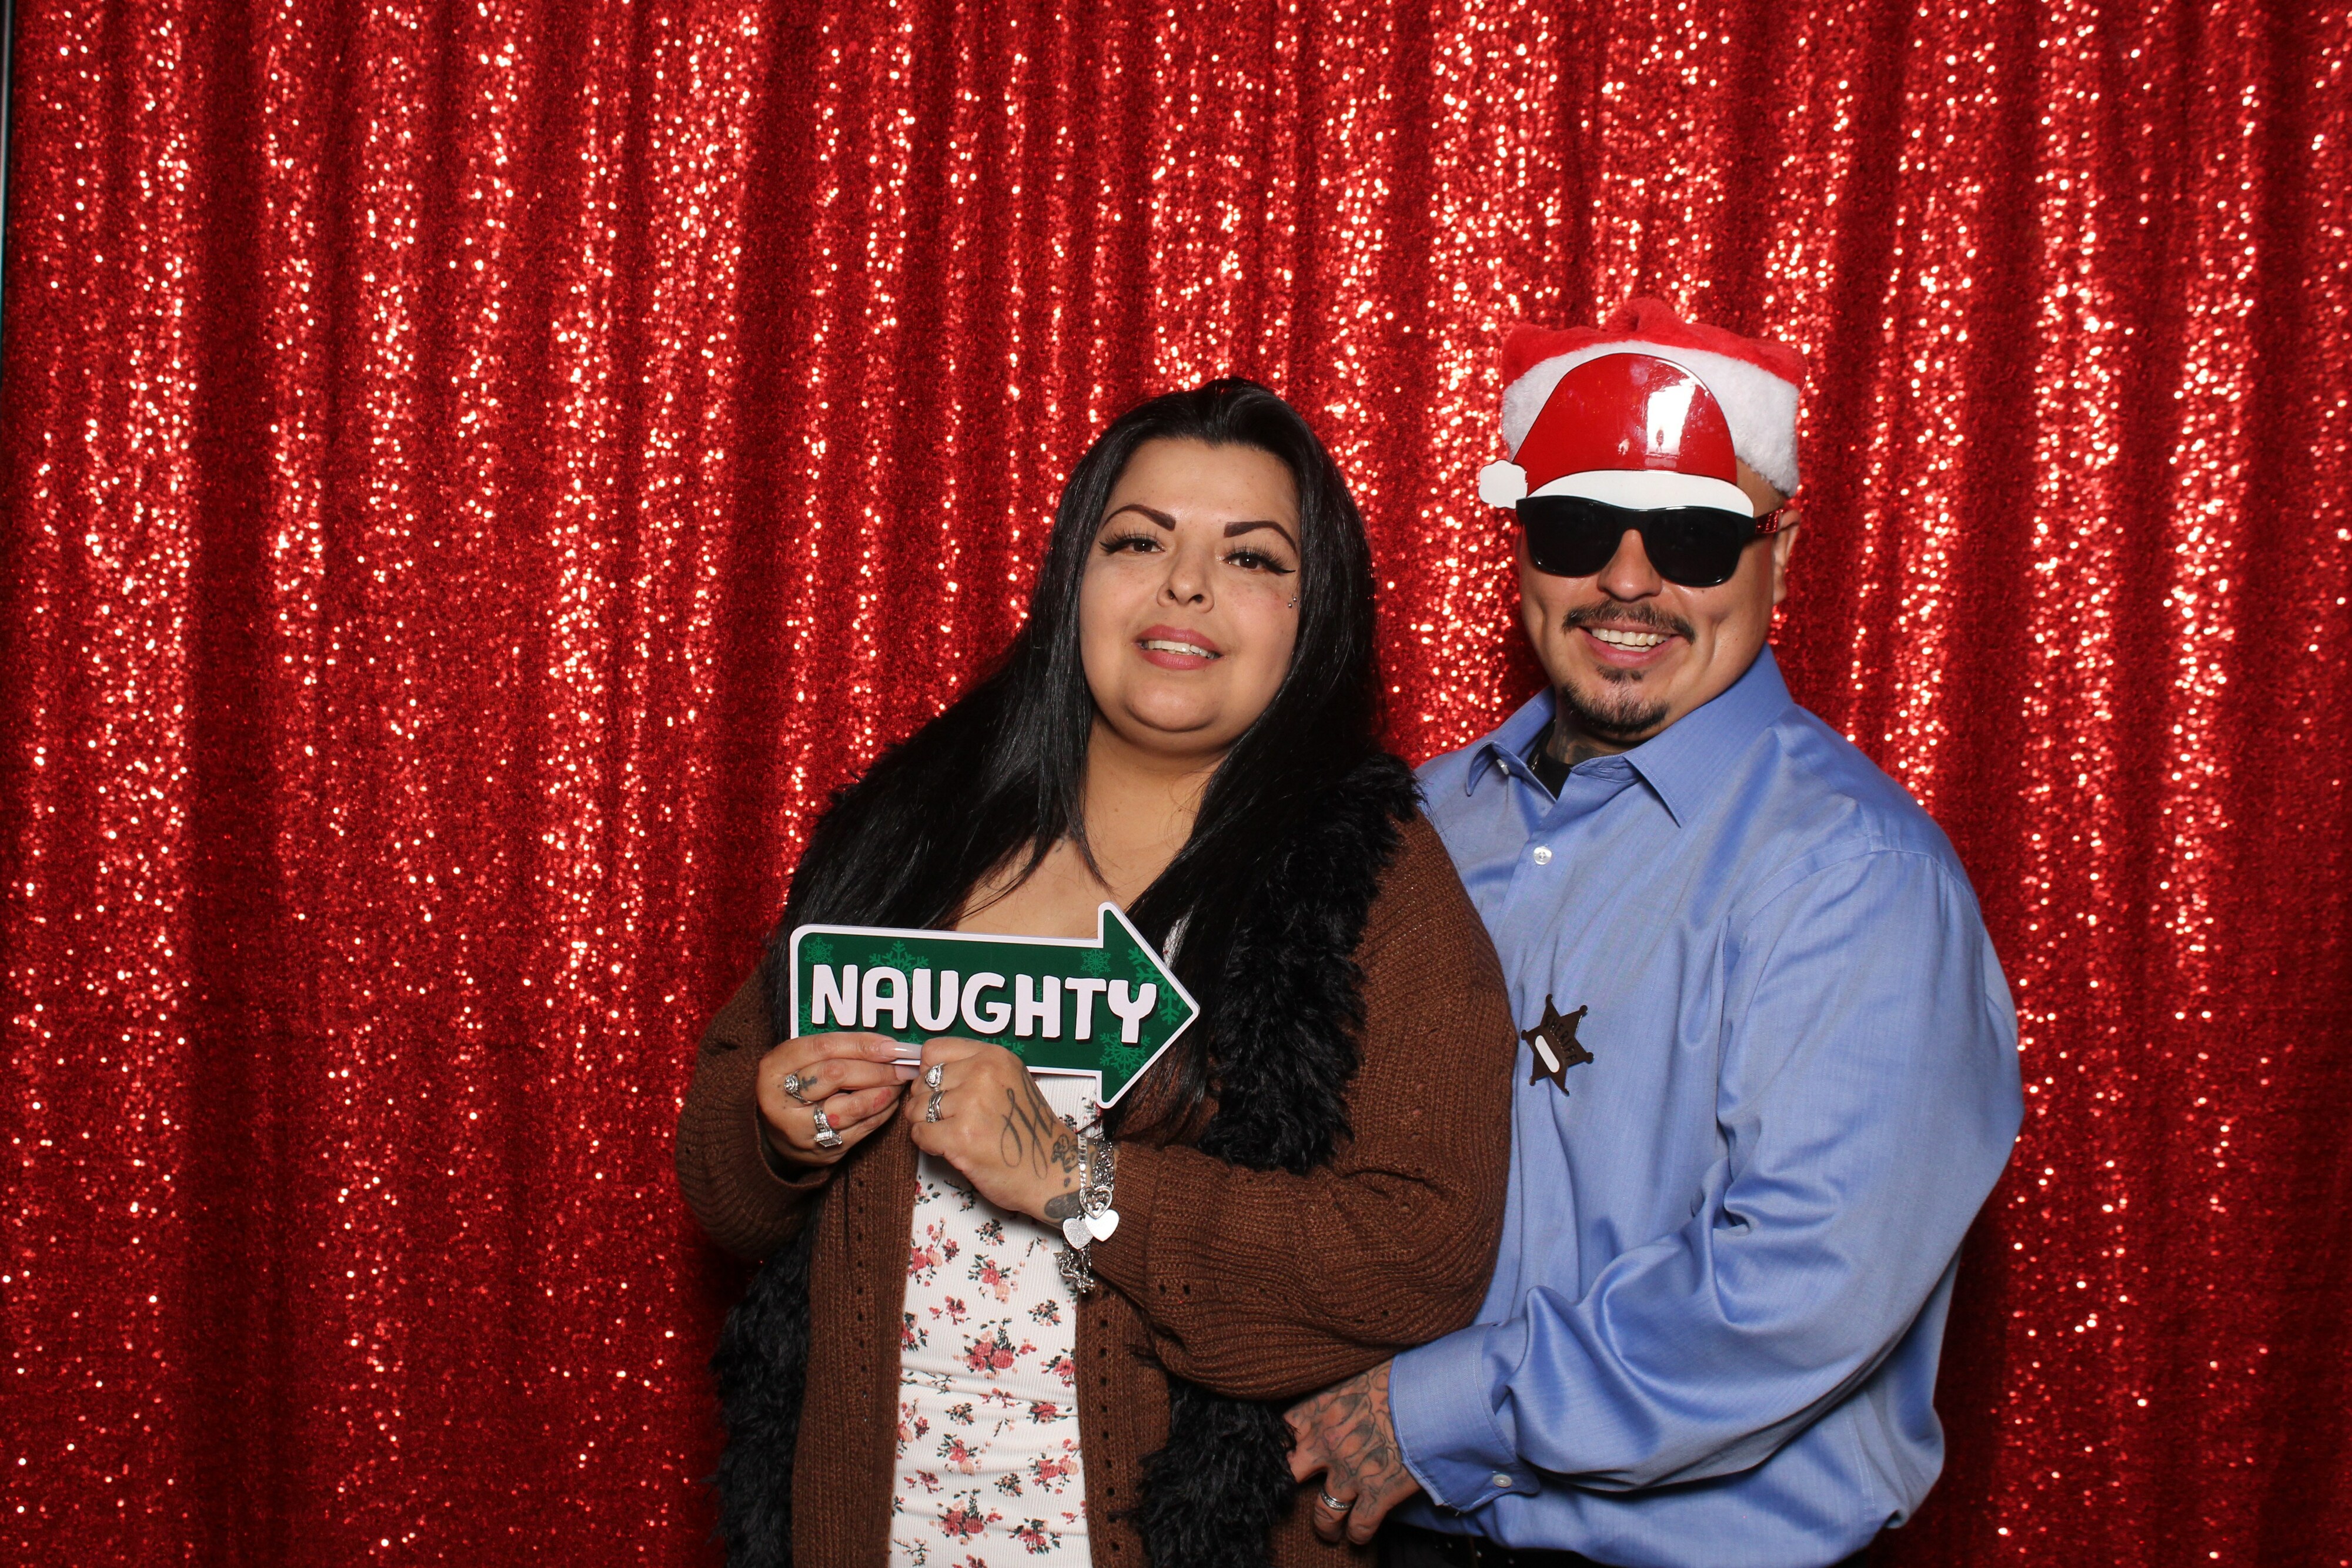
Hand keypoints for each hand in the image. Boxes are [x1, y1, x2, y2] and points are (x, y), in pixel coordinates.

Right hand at [756, 1031, 916, 1167]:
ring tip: (900, 1081)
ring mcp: (801, 1129)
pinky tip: (891, 1099)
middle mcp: (781, 1100)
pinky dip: (882, 1112)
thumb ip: (835, 1049)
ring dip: (884, 1091)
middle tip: (903, 1064)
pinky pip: (861, 1129)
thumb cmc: (795, 1086)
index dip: (860, 1044)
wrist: (775, 1135)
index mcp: (774, 1068)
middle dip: (877, 1068)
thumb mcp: (799, 1061)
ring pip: (852, 1106)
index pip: (822, 1048)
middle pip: (837, 1074)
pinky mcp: (822, 1151)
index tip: (890, 1045)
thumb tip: (886, 1045)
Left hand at [903, 1037, 1083, 1225]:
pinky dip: (927, 1143)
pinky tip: (949, 1148)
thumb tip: (924, 1071)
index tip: (938, 1088)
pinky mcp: (961, 1137)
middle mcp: (982, 1074)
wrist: (1052, 1171)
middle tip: (947, 1118)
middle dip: (926, 1102)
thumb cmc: (1029, 1131)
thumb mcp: (1010, 1081)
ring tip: (950, 1133)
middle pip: (922, 1081)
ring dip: (925, 1124)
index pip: (933, 1051)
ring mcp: (971, 1105)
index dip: (929, 1072)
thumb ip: (973, 1069)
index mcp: (994, 1057)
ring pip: (916, 1108)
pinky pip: (919, 1133)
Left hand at [1285, 1361, 1420, 1545]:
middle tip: (1295, 1495)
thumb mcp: (1360, 1370)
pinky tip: (1359, 1537)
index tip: (1285, 1451)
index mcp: (1320, 1409)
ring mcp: (1349, 1474)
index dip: (1282, 1444)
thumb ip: (1344, 1386)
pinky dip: (1358, 1535)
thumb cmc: (1402, 1375)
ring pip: (1323, 1512)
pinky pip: (1359, 1526)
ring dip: (1325, 1526)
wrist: (1434, 1396)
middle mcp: (1326, 1444)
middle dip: (1291, 1487)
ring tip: (1328, 1531)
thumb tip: (1348, 1387)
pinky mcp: (1376, 1495)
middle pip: (1292, 1475)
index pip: (1283, 1430)